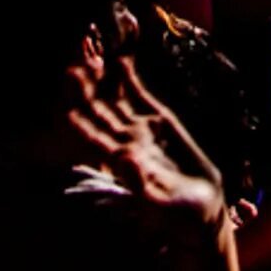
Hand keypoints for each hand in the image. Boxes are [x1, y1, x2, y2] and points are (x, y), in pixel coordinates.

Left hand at [66, 58, 231, 236]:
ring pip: (117, 101)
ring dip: (103, 81)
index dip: (82, 124)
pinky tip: (121, 60)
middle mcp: (126, 141)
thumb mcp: (160, 202)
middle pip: (101, 114)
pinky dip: (130, 79)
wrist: (202, 205)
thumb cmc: (178, 213)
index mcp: (121, 162)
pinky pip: (141, 96)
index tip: (68, 109)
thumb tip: (124, 158)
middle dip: (86, 94)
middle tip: (72, 71)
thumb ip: (141, 182)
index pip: (95, 140)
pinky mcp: (159, 119)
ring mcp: (141, 128)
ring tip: (91, 57)